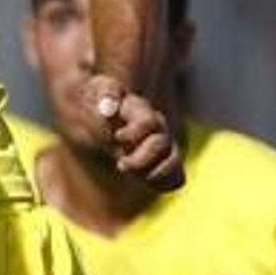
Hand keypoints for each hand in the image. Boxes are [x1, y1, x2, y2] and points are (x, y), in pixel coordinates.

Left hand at [83, 73, 182, 190]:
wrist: (105, 115)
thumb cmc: (102, 101)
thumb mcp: (99, 91)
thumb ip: (107, 94)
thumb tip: (111, 103)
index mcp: (143, 110)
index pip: (149, 123)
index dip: (133, 134)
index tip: (116, 137)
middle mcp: (159, 128)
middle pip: (161, 145)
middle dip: (139, 159)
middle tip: (120, 164)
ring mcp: (165, 146)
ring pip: (174, 164)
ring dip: (149, 174)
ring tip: (128, 170)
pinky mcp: (166, 163)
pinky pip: (176, 179)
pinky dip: (159, 183)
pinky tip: (139, 178)